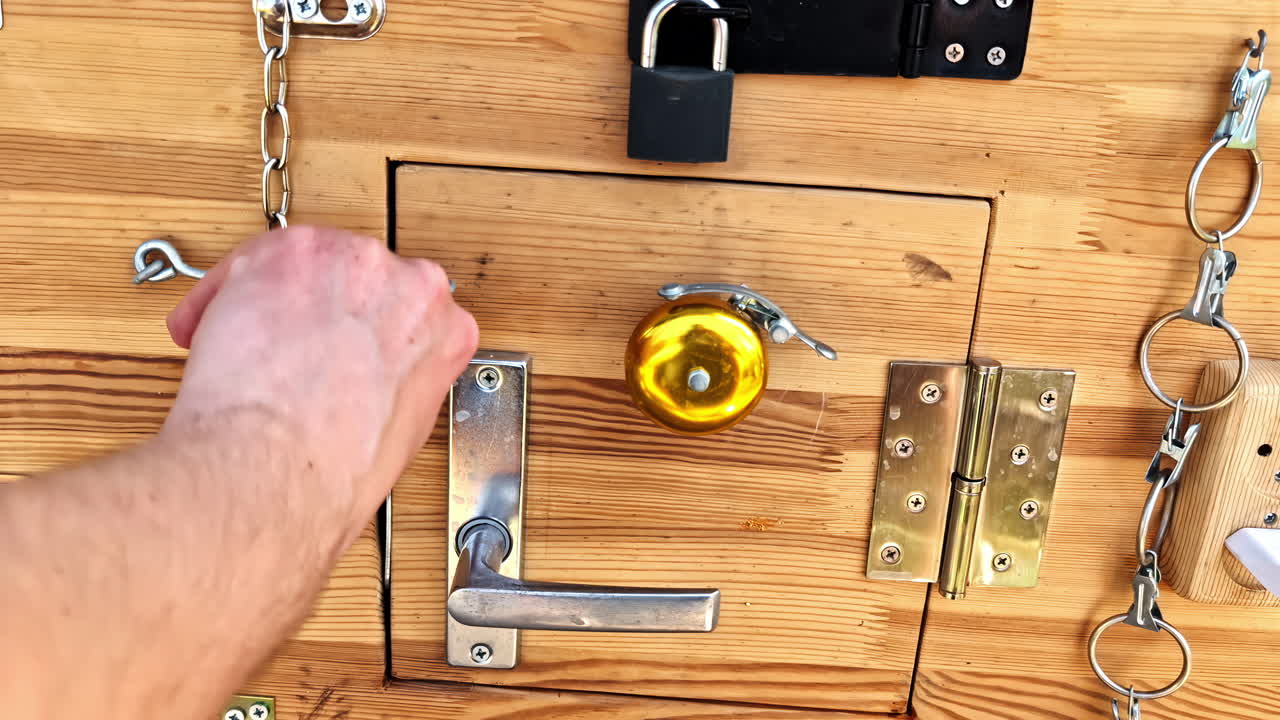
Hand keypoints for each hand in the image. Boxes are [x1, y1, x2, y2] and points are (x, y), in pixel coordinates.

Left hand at [164, 226, 477, 534]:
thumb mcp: (406, 430)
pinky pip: (248, 263)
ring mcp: (349, 259)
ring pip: (306, 264)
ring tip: (251, 348)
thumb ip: (400, 380)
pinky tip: (213, 337)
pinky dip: (222, 298)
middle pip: (361, 278)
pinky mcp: (288, 250)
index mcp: (446, 328)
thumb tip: (370, 376)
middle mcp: (406, 282)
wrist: (278, 464)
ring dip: (276, 298)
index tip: (346, 345)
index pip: (411, 310)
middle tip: (295, 347)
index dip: (369, 330)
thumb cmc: (336, 466)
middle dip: (325, 308)